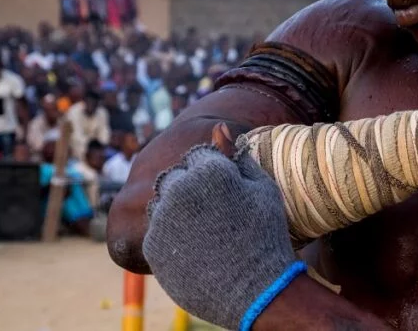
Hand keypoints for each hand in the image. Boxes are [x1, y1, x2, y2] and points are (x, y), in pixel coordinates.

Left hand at [142, 124, 302, 330]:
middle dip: (190, 188)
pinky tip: (197, 247)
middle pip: (175, 176)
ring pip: (161, 202)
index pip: (198, 156)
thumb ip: (236, 156)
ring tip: (206, 231)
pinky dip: (171, 234)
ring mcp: (162, 218)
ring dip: (177, 209)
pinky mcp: (152, 245)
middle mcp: (178, 189)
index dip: (214, 174)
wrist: (256, 289)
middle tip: (215, 213)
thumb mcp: (262, 188)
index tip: (227, 194)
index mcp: (207, 169)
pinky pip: (156, 229)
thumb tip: (217, 127)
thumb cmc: (265, 234)